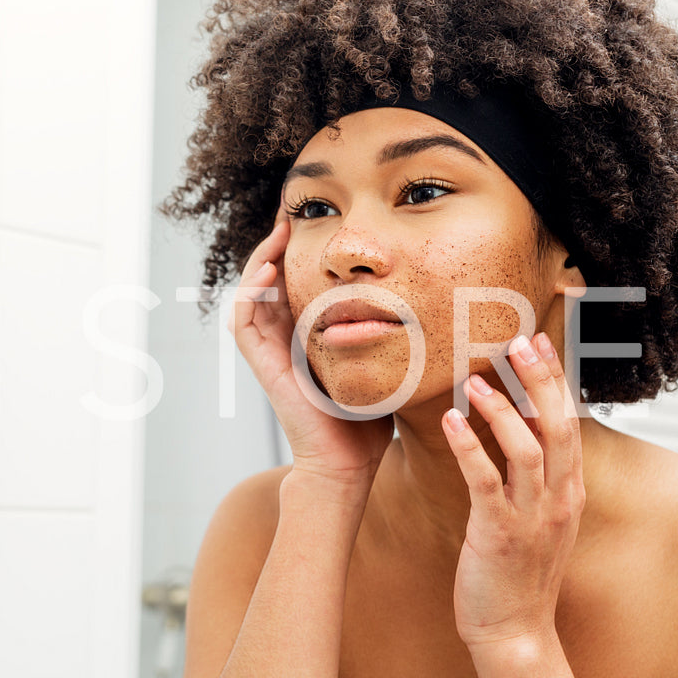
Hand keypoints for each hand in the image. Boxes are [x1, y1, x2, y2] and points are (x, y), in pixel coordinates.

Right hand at [228, 219, 393, 480]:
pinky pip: (243, 320)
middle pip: (269, 280)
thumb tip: (434, 305)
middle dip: (278, 244)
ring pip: (251, 293)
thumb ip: (394, 336)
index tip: (321, 222)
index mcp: (307, 338)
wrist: (346, 465)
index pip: (296, 284)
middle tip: (294, 212)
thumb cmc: (368, 424)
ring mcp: (270, 353)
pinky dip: (250, 292)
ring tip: (280, 231)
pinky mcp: (263, 366)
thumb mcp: (384, 363)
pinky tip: (269, 270)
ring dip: (260, 259)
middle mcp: (284, 341)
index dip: (301, 252)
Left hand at [445, 331, 583, 649]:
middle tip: (518, 341)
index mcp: (570, 492)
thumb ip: (536, 475)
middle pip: (557, 427)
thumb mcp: (538, 518)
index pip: (569, 423)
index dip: (556, 380)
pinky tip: (450, 422)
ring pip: (526, 450)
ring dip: (501, 410)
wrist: (515, 633)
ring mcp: (532, 519)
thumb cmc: (518, 573)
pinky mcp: (498, 535)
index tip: (539, 343)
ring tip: (475, 380)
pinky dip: (469, 448)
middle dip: (540, 380)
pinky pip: (486, 482)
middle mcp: (559, 500)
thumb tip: (518, 424)